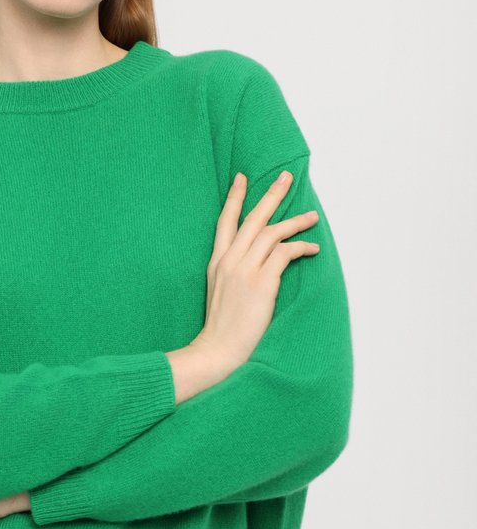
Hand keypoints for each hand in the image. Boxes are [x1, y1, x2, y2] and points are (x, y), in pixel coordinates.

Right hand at [190, 168, 319, 368]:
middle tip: (286, 177)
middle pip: (253, 219)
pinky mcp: (262, 283)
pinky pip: (285, 253)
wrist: (217, 350)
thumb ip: (231, 273)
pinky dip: (301, 247)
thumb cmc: (221, 328)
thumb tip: (254, 263)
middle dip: (271, 195)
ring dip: (295, 221)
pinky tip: (311, 249)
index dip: (235, 198)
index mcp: (216, 262)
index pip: (225, 222)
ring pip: (272, 232)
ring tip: (312, 216)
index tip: (242, 178)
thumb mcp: (219, 293)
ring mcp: (245, 270)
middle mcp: (229, 261)